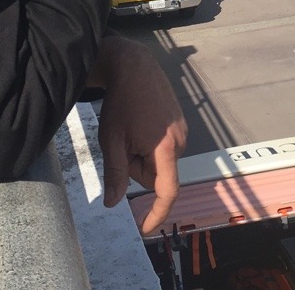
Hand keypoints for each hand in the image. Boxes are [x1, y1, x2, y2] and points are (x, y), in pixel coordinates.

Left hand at [91, 35, 186, 233]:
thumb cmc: (121, 102)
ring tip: (131, 129)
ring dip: (143, 155)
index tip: (145, 227)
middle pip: (157, 175)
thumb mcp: (111, 140)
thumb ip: (115, 173)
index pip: (167, 191)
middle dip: (137, 167)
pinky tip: (140, 123)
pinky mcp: (181, 123)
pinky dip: (150, 144)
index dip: (157, 213)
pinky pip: (164, 148)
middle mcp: (181, 141)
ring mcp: (183, 131)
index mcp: (165, 148)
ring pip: (159, 161)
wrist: (134, 66)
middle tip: (121, 143)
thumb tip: (112, 203)